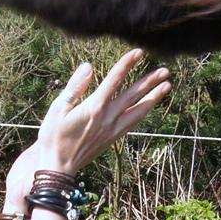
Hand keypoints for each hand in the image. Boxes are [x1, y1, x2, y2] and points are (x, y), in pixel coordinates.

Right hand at [33, 49, 170, 175]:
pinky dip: (144, 112)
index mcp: (94, 107)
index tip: (139, 52)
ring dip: (154, 97)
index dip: (127, 64)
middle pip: (133, 95)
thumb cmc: (53, 137)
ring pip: (139, 110)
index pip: (114, 80)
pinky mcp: (113, 138)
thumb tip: (88, 66)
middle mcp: (107, 118)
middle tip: (166, 70)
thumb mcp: (57, 109)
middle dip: (150, 81)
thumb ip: (75, 87)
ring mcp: (113, 129)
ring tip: (167, 86)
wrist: (58, 167)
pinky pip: (133, 122)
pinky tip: (150, 106)